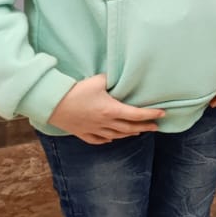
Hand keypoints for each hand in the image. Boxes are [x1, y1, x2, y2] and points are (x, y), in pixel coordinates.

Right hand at [49, 74, 166, 143]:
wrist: (52, 104)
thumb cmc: (76, 91)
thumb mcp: (97, 81)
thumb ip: (111, 79)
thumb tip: (119, 76)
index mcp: (111, 110)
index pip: (136, 114)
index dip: (151, 114)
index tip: (162, 114)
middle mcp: (105, 123)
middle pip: (130, 128)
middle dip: (145, 127)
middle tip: (156, 126)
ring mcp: (94, 130)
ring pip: (116, 136)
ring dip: (129, 134)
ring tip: (139, 132)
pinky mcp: (82, 133)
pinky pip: (98, 140)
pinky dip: (108, 140)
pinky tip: (113, 139)